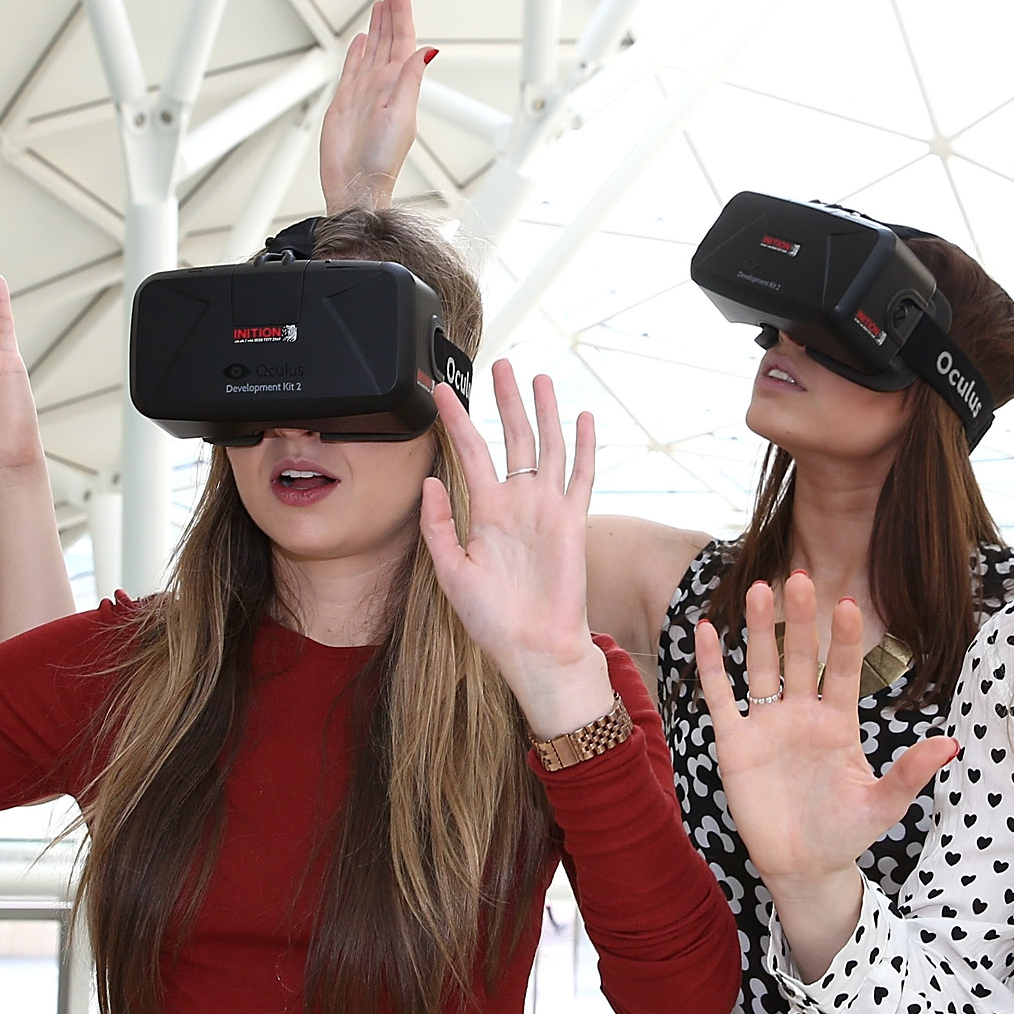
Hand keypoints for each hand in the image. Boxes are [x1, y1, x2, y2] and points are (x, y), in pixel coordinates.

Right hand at [319, 0, 431, 211]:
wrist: (354, 184)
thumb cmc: (380, 160)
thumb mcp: (401, 115)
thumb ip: (410, 80)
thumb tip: (428, 51)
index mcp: (400, 86)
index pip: (403, 40)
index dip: (402, 13)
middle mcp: (383, 86)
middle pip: (388, 40)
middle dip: (391, 13)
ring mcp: (364, 93)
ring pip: (372, 50)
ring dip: (376, 28)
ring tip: (379, 7)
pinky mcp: (346, 103)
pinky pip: (353, 69)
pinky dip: (357, 52)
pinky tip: (361, 40)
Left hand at [417, 360, 609, 736]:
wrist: (532, 649)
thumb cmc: (493, 620)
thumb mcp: (451, 573)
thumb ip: (438, 527)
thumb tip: (430, 481)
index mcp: (485, 513)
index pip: (468, 453)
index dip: (455, 420)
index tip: (439, 391)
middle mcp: (517, 504)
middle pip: (512, 438)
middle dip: (505, 401)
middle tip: (499, 364)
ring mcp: (547, 510)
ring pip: (546, 448)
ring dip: (544, 412)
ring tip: (538, 378)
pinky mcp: (573, 522)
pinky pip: (581, 476)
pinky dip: (583, 446)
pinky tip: (583, 418)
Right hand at [697, 574, 957, 892]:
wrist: (803, 867)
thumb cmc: (845, 834)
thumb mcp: (882, 805)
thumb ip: (909, 773)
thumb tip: (950, 745)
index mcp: (839, 723)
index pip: (842, 671)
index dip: (844, 639)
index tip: (847, 604)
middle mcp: (802, 714)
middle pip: (800, 656)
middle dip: (801, 618)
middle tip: (799, 576)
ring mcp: (767, 725)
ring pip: (761, 666)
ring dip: (760, 630)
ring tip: (760, 589)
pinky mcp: (735, 743)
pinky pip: (721, 697)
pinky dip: (712, 665)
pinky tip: (707, 630)